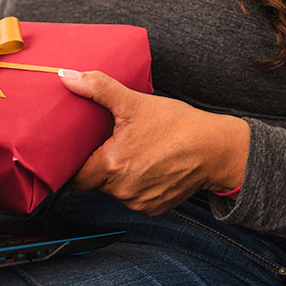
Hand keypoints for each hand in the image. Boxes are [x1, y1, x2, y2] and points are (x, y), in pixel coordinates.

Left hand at [59, 69, 249, 215]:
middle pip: (93, 182)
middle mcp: (122, 190)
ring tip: (130, 152)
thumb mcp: (134, 102)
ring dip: (117, 176)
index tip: (77, 152)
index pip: (74, 177)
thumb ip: (97, 89)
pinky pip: (134, 198)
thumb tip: (67, 76)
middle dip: (96, 165)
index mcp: (111, 166)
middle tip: (107, 145)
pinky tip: (146, 166)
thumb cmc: (177, 125)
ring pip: (113, 191)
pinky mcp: (154, 208)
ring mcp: (139, 202)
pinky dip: (135, 185)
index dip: (73, 164)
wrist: (218, 149)